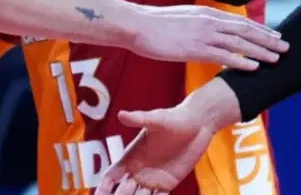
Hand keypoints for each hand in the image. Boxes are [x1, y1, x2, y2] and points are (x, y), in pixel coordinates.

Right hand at [97, 80, 242, 193]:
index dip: (104, 188)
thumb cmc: (174, 118)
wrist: (197, 124)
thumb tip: (121, 114)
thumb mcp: (157, 120)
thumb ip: (139, 119)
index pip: (111, 176)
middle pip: (122, 192)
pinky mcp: (168, 184)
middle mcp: (139, 170)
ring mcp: (153, 179)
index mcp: (131, 156)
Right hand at [130, 4, 286, 70]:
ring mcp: (204, 34)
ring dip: (261, 51)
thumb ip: (198, 24)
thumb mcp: (182, 18)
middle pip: (246, 30)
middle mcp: (210, 21)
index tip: (275, 35)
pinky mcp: (196, 48)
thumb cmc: (155, 24)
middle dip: (268, 39)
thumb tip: (207, 30)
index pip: (240, 21)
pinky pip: (224, 56)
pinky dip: (242, 61)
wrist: (137, 25)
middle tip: (286, 47)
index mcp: (207, 13)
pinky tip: (255, 67)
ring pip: (240, 43)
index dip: (260, 29)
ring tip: (277, 58)